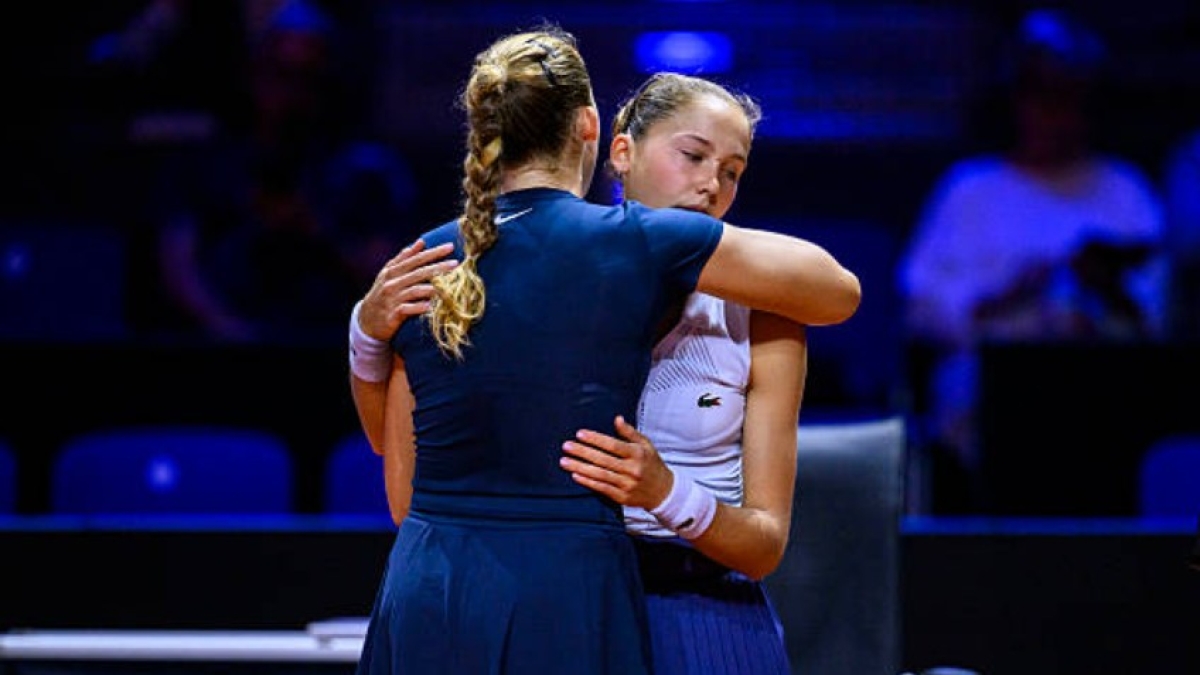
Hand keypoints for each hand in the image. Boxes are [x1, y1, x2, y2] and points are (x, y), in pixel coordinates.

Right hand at [359, 239, 457, 340]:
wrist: (366, 320)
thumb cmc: (383, 293)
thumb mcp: (389, 274)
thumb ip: (404, 258)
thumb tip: (421, 242)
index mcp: (392, 271)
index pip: (416, 259)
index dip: (433, 252)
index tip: (450, 246)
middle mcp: (392, 282)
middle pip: (418, 273)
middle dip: (438, 267)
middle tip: (456, 264)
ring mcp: (391, 298)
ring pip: (414, 290)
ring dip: (431, 288)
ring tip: (448, 287)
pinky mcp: (392, 314)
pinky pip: (407, 309)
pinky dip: (418, 307)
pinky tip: (430, 306)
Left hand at [560, 415, 674, 509]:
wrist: (663, 491)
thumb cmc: (651, 464)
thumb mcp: (645, 444)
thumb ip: (630, 432)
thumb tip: (617, 419)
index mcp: (637, 454)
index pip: (613, 445)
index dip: (595, 439)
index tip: (580, 434)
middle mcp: (632, 469)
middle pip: (603, 460)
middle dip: (583, 452)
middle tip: (566, 446)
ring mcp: (627, 485)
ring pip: (600, 475)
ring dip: (580, 468)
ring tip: (564, 461)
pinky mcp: (622, 497)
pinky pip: (602, 488)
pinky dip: (588, 482)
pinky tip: (576, 475)